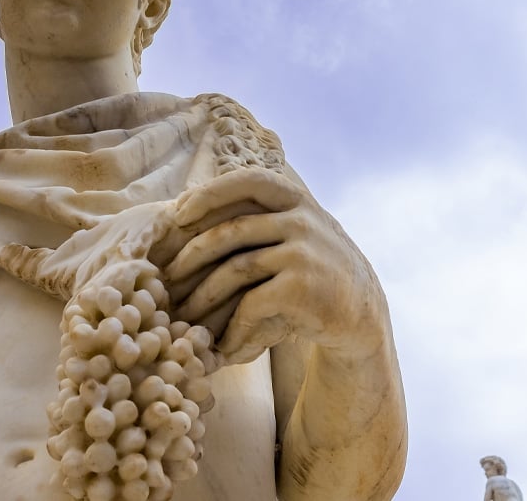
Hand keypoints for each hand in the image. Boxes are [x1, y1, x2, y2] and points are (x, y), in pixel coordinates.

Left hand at [158, 168, 386, 365]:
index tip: (177, 213)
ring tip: (184, 317)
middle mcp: (301, 219)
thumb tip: (189, 207)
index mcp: (295, 199)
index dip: (208, 194)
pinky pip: (252, 303)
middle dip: (191, 256)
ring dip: (202, 297)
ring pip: (235, 269)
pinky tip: (221, 344)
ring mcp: (303, 252)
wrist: (360, 311)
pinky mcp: (303, 287)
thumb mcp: (296, 229)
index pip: (246, 182)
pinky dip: (232, 326)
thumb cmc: (313, 269)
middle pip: (231, 230)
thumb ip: (260, 215)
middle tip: (165, 278)